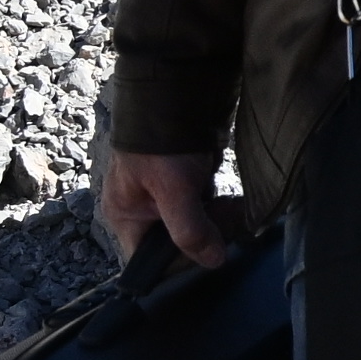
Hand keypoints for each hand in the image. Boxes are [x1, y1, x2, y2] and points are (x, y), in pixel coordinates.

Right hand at [97, 146, 237, 268]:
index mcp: (125, 215)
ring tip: (234, 211)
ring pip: (193, 227)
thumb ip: (189, 229)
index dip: (175, 265)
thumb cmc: (161, 141)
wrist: (175, 93)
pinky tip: (234, 203)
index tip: (204, 253)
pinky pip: (204, 209)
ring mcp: (163, 198)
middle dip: (204, 239)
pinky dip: (220, 209)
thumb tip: (213, 261)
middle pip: (174, 246)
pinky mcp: (184, 185)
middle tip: (228, 225)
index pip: (145, 262)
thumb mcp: (174, 189)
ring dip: (217, 224)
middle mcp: (141, 211)